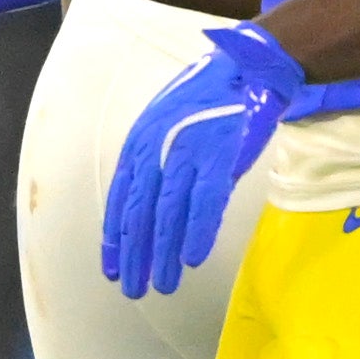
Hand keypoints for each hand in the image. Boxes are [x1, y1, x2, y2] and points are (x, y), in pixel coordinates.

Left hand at [102, 22, 303, 298]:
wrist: (248, 69)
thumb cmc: (207, 100)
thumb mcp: (165, 126)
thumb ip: (155, 164)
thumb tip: (150, 208)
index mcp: (139, 143)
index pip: (119, 200)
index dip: (115, 237)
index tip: (112, 268)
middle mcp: (157, 150)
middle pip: (140, 212)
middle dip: (135, 255)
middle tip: (133, 289)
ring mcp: (188, 153)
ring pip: (168, 213)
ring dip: (164, 253)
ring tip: (162, 284)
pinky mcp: (221, 156)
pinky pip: (206, 201)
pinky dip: (197, 231)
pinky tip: (191, 258)